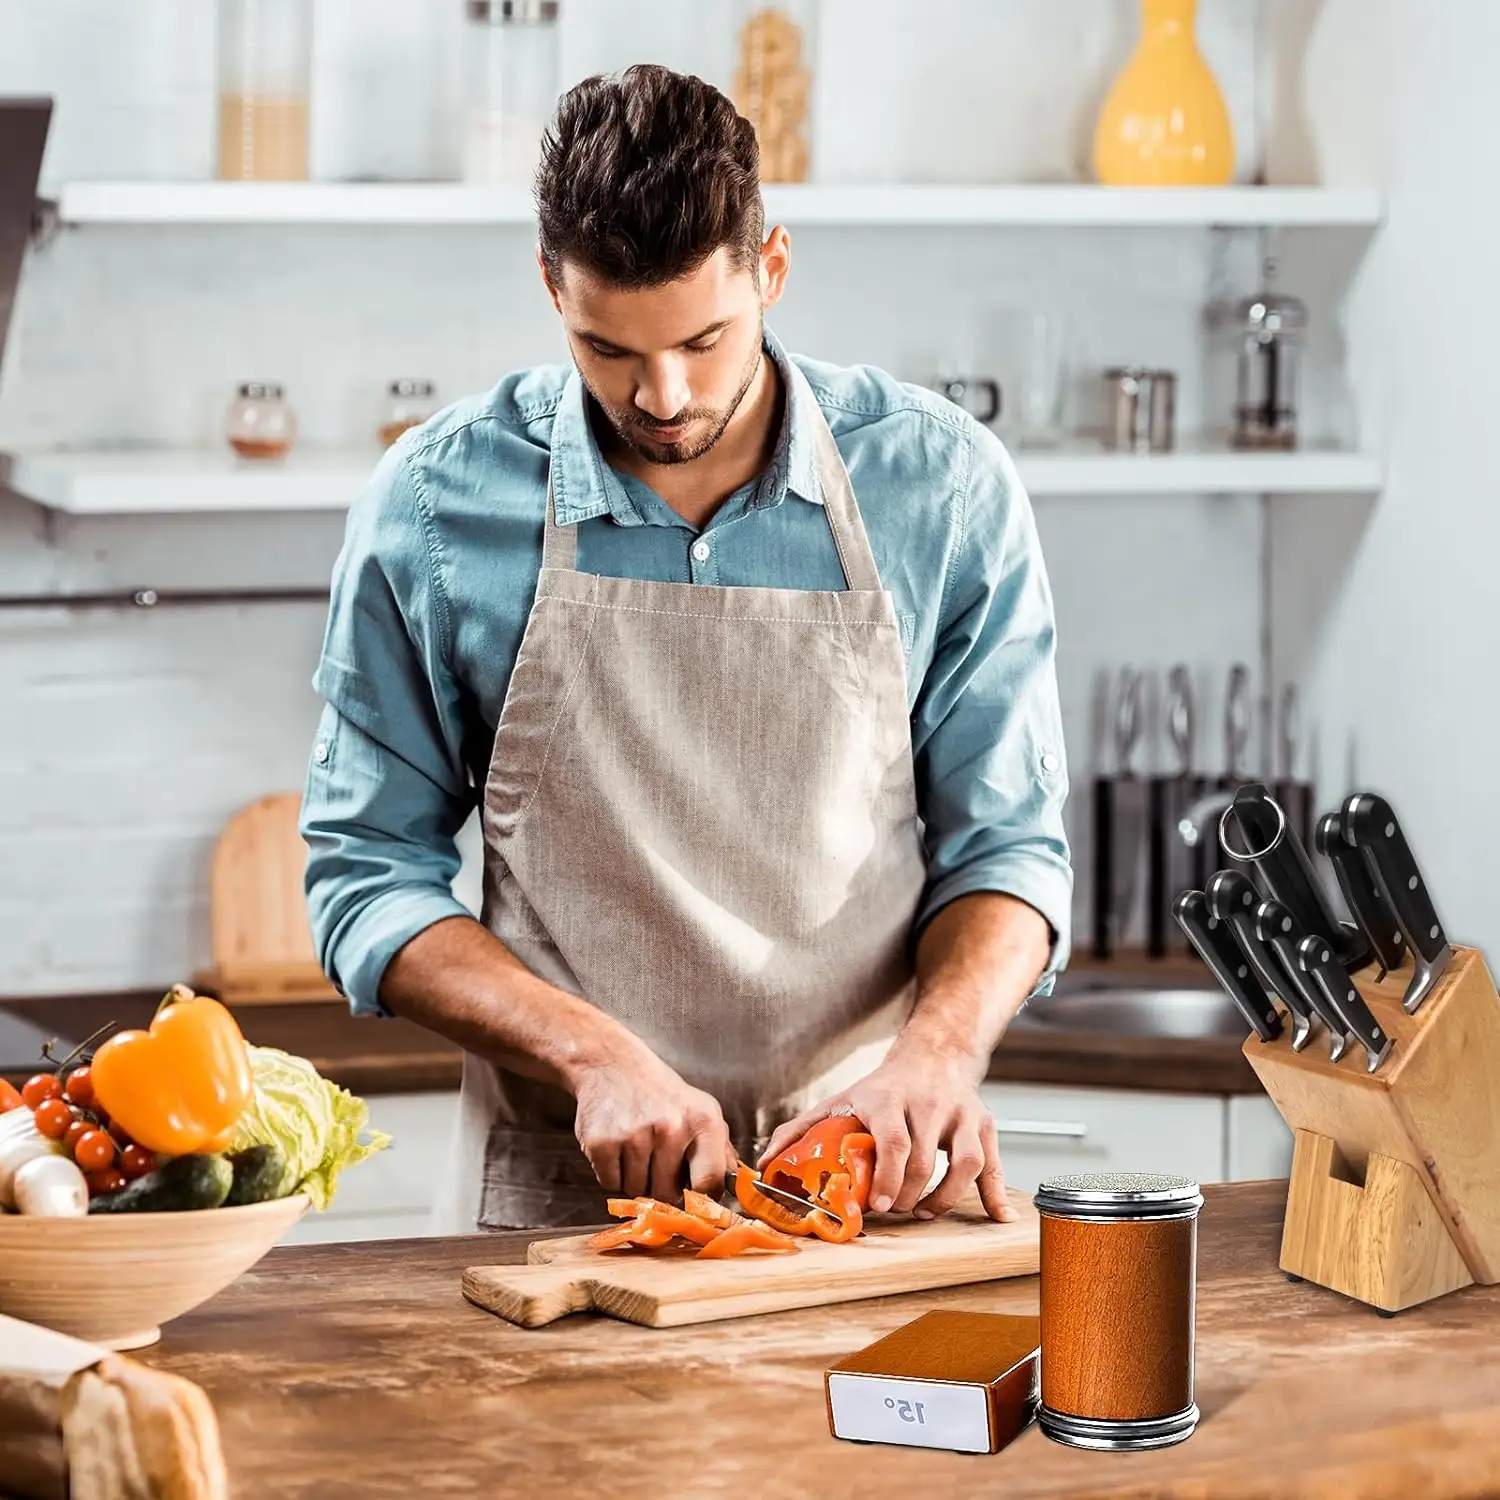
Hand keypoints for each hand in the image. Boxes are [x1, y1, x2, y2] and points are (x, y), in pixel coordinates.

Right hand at [571, 1041, 734, 1202]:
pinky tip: (617, 1147)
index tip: (693, 1199)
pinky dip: (612, 1173)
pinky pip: (611, 1183)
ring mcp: (635, 1135)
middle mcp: (671, 1127)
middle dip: (661, 1186)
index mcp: (703, 1122)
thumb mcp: (701, 1110)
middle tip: (655, 1161)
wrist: (613, 1064)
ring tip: (636, 1148)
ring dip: (635, 1179)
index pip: (710, 1182)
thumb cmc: (660, 1092)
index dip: (701, 1199)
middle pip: (668, 1193)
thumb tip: (736, 1187)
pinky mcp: (603, 1142)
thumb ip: (720, 1150)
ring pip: (638, 1190)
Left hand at [759, 1042, 1013, 1223]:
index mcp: (890, 1099)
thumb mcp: (839, 1101)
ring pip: (967, 1163)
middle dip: (911, 1195)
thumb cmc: (880, 1089)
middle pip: (927, 1160)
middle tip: (897, 1211)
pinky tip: (998, 1219)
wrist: (931, 1056)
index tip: (879, 1205)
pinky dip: (997, 1194)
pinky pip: (995, 1163)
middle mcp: (930, 1104)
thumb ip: (800, 1131)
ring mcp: (962, 1114)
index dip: (889, 1178)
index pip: (895, 1141)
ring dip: (946, 1198)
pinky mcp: (985, 1124)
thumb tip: (765, 1164)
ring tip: (924, 1211)